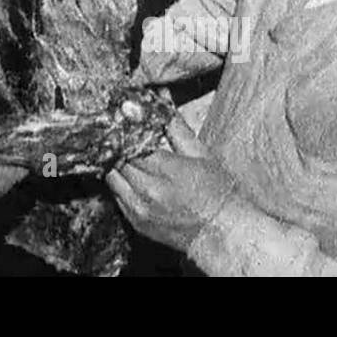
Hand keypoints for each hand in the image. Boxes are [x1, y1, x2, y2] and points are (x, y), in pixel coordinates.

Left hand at [105, 114, 236, 252]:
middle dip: (119, 144)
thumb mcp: (202, 155)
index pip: (131, 141)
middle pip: (118, 158)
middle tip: (120, 132)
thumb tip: (162, 100)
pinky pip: (116, 197)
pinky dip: (118, 183)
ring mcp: (140, 209)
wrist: (225, 236)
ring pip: (112, 177)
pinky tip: (127, 174)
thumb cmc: (220, 194)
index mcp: (167, 170)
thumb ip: (177, 128)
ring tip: (122, 152)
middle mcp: (148, 191)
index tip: (124, 118)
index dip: (126, 128)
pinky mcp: (137, 224)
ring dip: (115, 163)